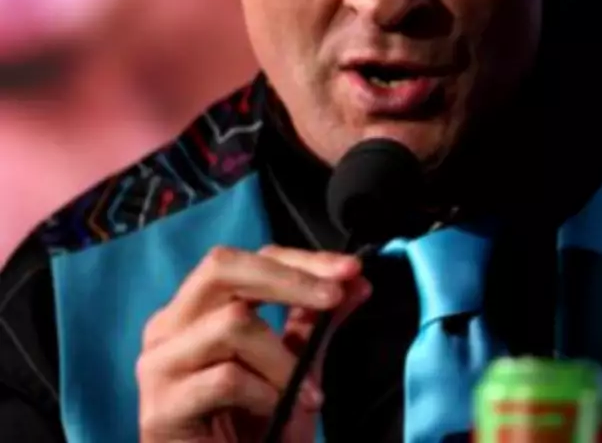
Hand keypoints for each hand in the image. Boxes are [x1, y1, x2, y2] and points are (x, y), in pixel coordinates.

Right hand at [136, 244, 370, 442]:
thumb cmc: (259, 430)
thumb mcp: (296, 366)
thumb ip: (318, 321)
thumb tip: (357, 280)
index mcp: (199, 308)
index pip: (251, 259)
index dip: (302, 260)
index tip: (351, 268)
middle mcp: (170, 325)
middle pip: (223, 268)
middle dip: (288, 279)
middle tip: (334, 297)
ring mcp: (159, 364)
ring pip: (230, 323)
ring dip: (282, 359)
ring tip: (308, 394)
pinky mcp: (160, 408)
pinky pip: (224, 378)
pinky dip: (264, 394)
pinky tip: (277, 413)